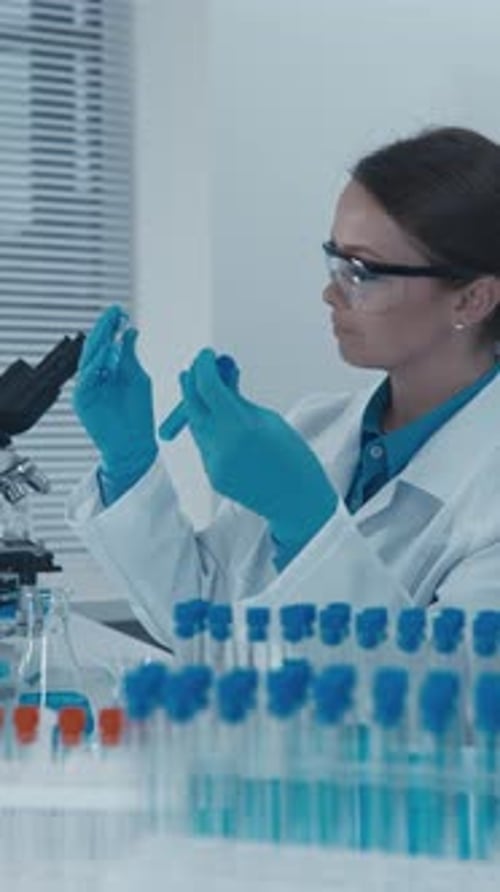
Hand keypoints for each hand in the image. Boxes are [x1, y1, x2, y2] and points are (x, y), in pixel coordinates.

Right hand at [73, 305, 157, 478]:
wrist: (135, 444)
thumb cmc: (138, 414)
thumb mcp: (138, 378)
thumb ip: (131, 356)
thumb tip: (130, 331)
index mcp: (108, 370)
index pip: (106, 343)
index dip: (112, 327)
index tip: (121, 311)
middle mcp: (96, 376)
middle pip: (95, 347)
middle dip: (104, 329)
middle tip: (114, 313)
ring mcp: (88, 388)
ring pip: (88, 360)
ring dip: (99, 343)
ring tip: (111, 329)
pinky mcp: (83, 400)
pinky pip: (86, 379)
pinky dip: (94, 366)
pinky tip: (105, 354)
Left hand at [180, 349, 337, 567]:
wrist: (298, 500)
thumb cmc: (293, 458)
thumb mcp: (269, 420)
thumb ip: (239, 400)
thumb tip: (222, 377)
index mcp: (240, 427)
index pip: (207, 387)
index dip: (203, 366)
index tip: (206, 355)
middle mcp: (221, 446)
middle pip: (192, 405)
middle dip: (193, 382)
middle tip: (199, 368)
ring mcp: (214, 463)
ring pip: (196, 425)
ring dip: (200, 406)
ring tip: (216, 395)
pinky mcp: (213, 476)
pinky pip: (204, 445)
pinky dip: (210, 430)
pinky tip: (225, 427)